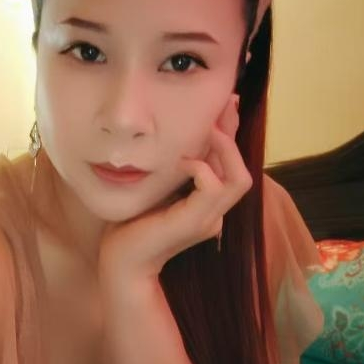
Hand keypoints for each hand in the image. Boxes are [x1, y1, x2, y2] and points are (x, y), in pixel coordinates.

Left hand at [98, 95, 251, 283]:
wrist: (120, 261)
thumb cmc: (131, 225)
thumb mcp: (157, 187)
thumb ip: (172, 169)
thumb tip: (178, 140)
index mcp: (208, 206)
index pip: (231, 166)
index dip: (231, 133)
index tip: (226, 102)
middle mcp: (215, 213)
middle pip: (243, 169)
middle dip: (233, 132)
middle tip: (223, 102)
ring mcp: (208, 219)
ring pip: (239, 179)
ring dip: (224, 149)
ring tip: (206, 129)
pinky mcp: (194, 222)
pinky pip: (214, 188)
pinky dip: (201, 168)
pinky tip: (181, 161)